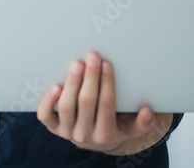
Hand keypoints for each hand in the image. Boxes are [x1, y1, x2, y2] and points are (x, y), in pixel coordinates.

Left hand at [36, 51, 172, 155]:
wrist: (91, 138)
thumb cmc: (113, 125)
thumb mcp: (130, 127)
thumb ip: (142, 123)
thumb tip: (148, 112)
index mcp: (106, 134)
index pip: (106, 106)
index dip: (107, 84)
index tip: (107, 64)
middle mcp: (84, 134)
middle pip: (86, 103)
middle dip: (90, 77)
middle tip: (93, 56)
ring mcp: (66, 131)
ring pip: (66, 106)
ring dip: (72, 83)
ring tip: (77, 63)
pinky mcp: (51, 126)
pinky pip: (46, 115)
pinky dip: (48, 100)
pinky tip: (55, 85)